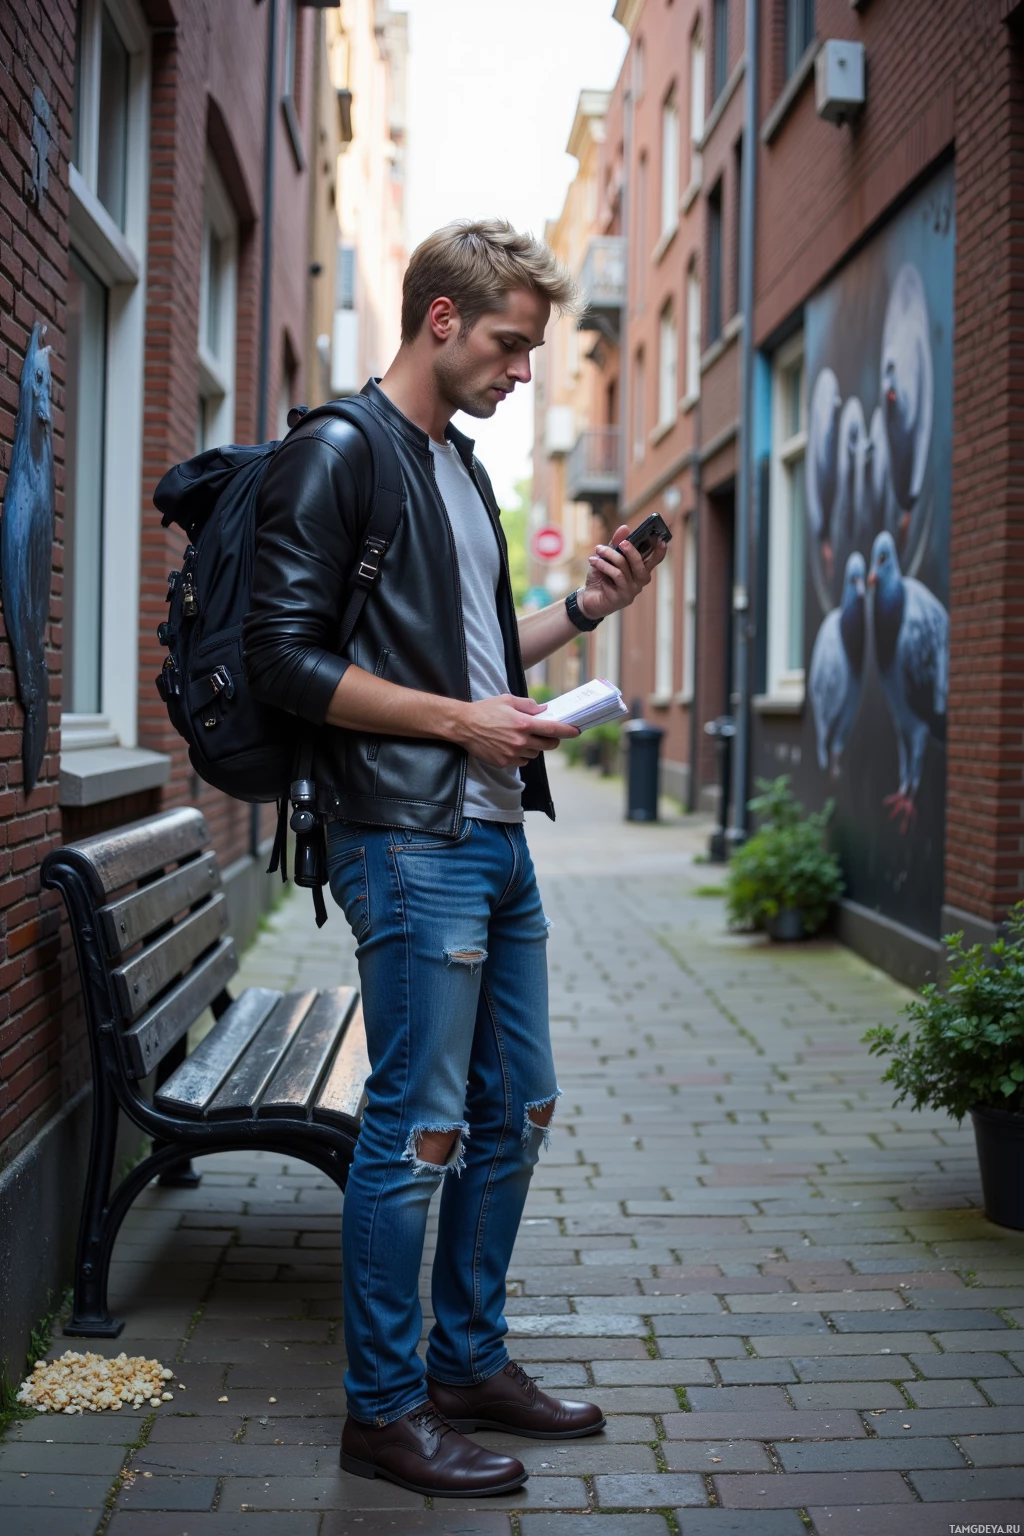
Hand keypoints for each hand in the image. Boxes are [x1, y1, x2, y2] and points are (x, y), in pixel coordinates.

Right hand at [454, 694, 577, 768]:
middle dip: (552, 740)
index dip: (567, 731)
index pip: (552, 729)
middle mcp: (520, 740)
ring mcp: (513, 753)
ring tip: (523, 738)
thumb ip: (528, 705)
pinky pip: (522, 760)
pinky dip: (522, 755)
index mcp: (523, 723)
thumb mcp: (508, 700)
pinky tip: (512, 746)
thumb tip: (543, 710)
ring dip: (535, 747)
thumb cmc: (485, 710)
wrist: (464, 725)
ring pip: (535, 753)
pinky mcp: (505, 762)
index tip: (576, 731)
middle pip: (548, 745)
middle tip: (548, 735)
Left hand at [579, 523, 666, 620]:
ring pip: (624, 566)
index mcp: (640, 570)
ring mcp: (633, 590)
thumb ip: (616, 544)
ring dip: (609, 555)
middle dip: (631, 550)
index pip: (655, 559)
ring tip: (598, 550)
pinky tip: (594, 562)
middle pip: (641, 562)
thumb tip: (625, 528)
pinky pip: (616, 575)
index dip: (660, 550)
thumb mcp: (607, 558)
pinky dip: (603, 565)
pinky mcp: (623, 597)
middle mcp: (640, 581)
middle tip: (621, 543)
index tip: (661, 537)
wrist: (588, 598)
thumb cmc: (601, 577)